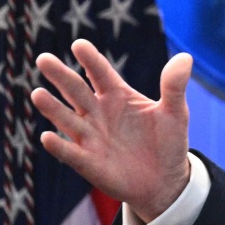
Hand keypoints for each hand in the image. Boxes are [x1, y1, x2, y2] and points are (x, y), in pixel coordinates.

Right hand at [31, 38, 193, 221]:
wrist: (165, 180)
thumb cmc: (168, 141)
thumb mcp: (176, 112)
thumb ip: (175, 86)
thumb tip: (186, 58)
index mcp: (118, 95)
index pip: (101, 73)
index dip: (91, 60)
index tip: (79, 45)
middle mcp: (99, 112)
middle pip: (76, 90)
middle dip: (61, 75)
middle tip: (43, 58)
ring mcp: (91, 137)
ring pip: (67, 119)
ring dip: (52, 108)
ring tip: (38, 94)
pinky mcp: (88, 163)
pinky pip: (71, 153)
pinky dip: (59, 146)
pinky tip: (47, 137)